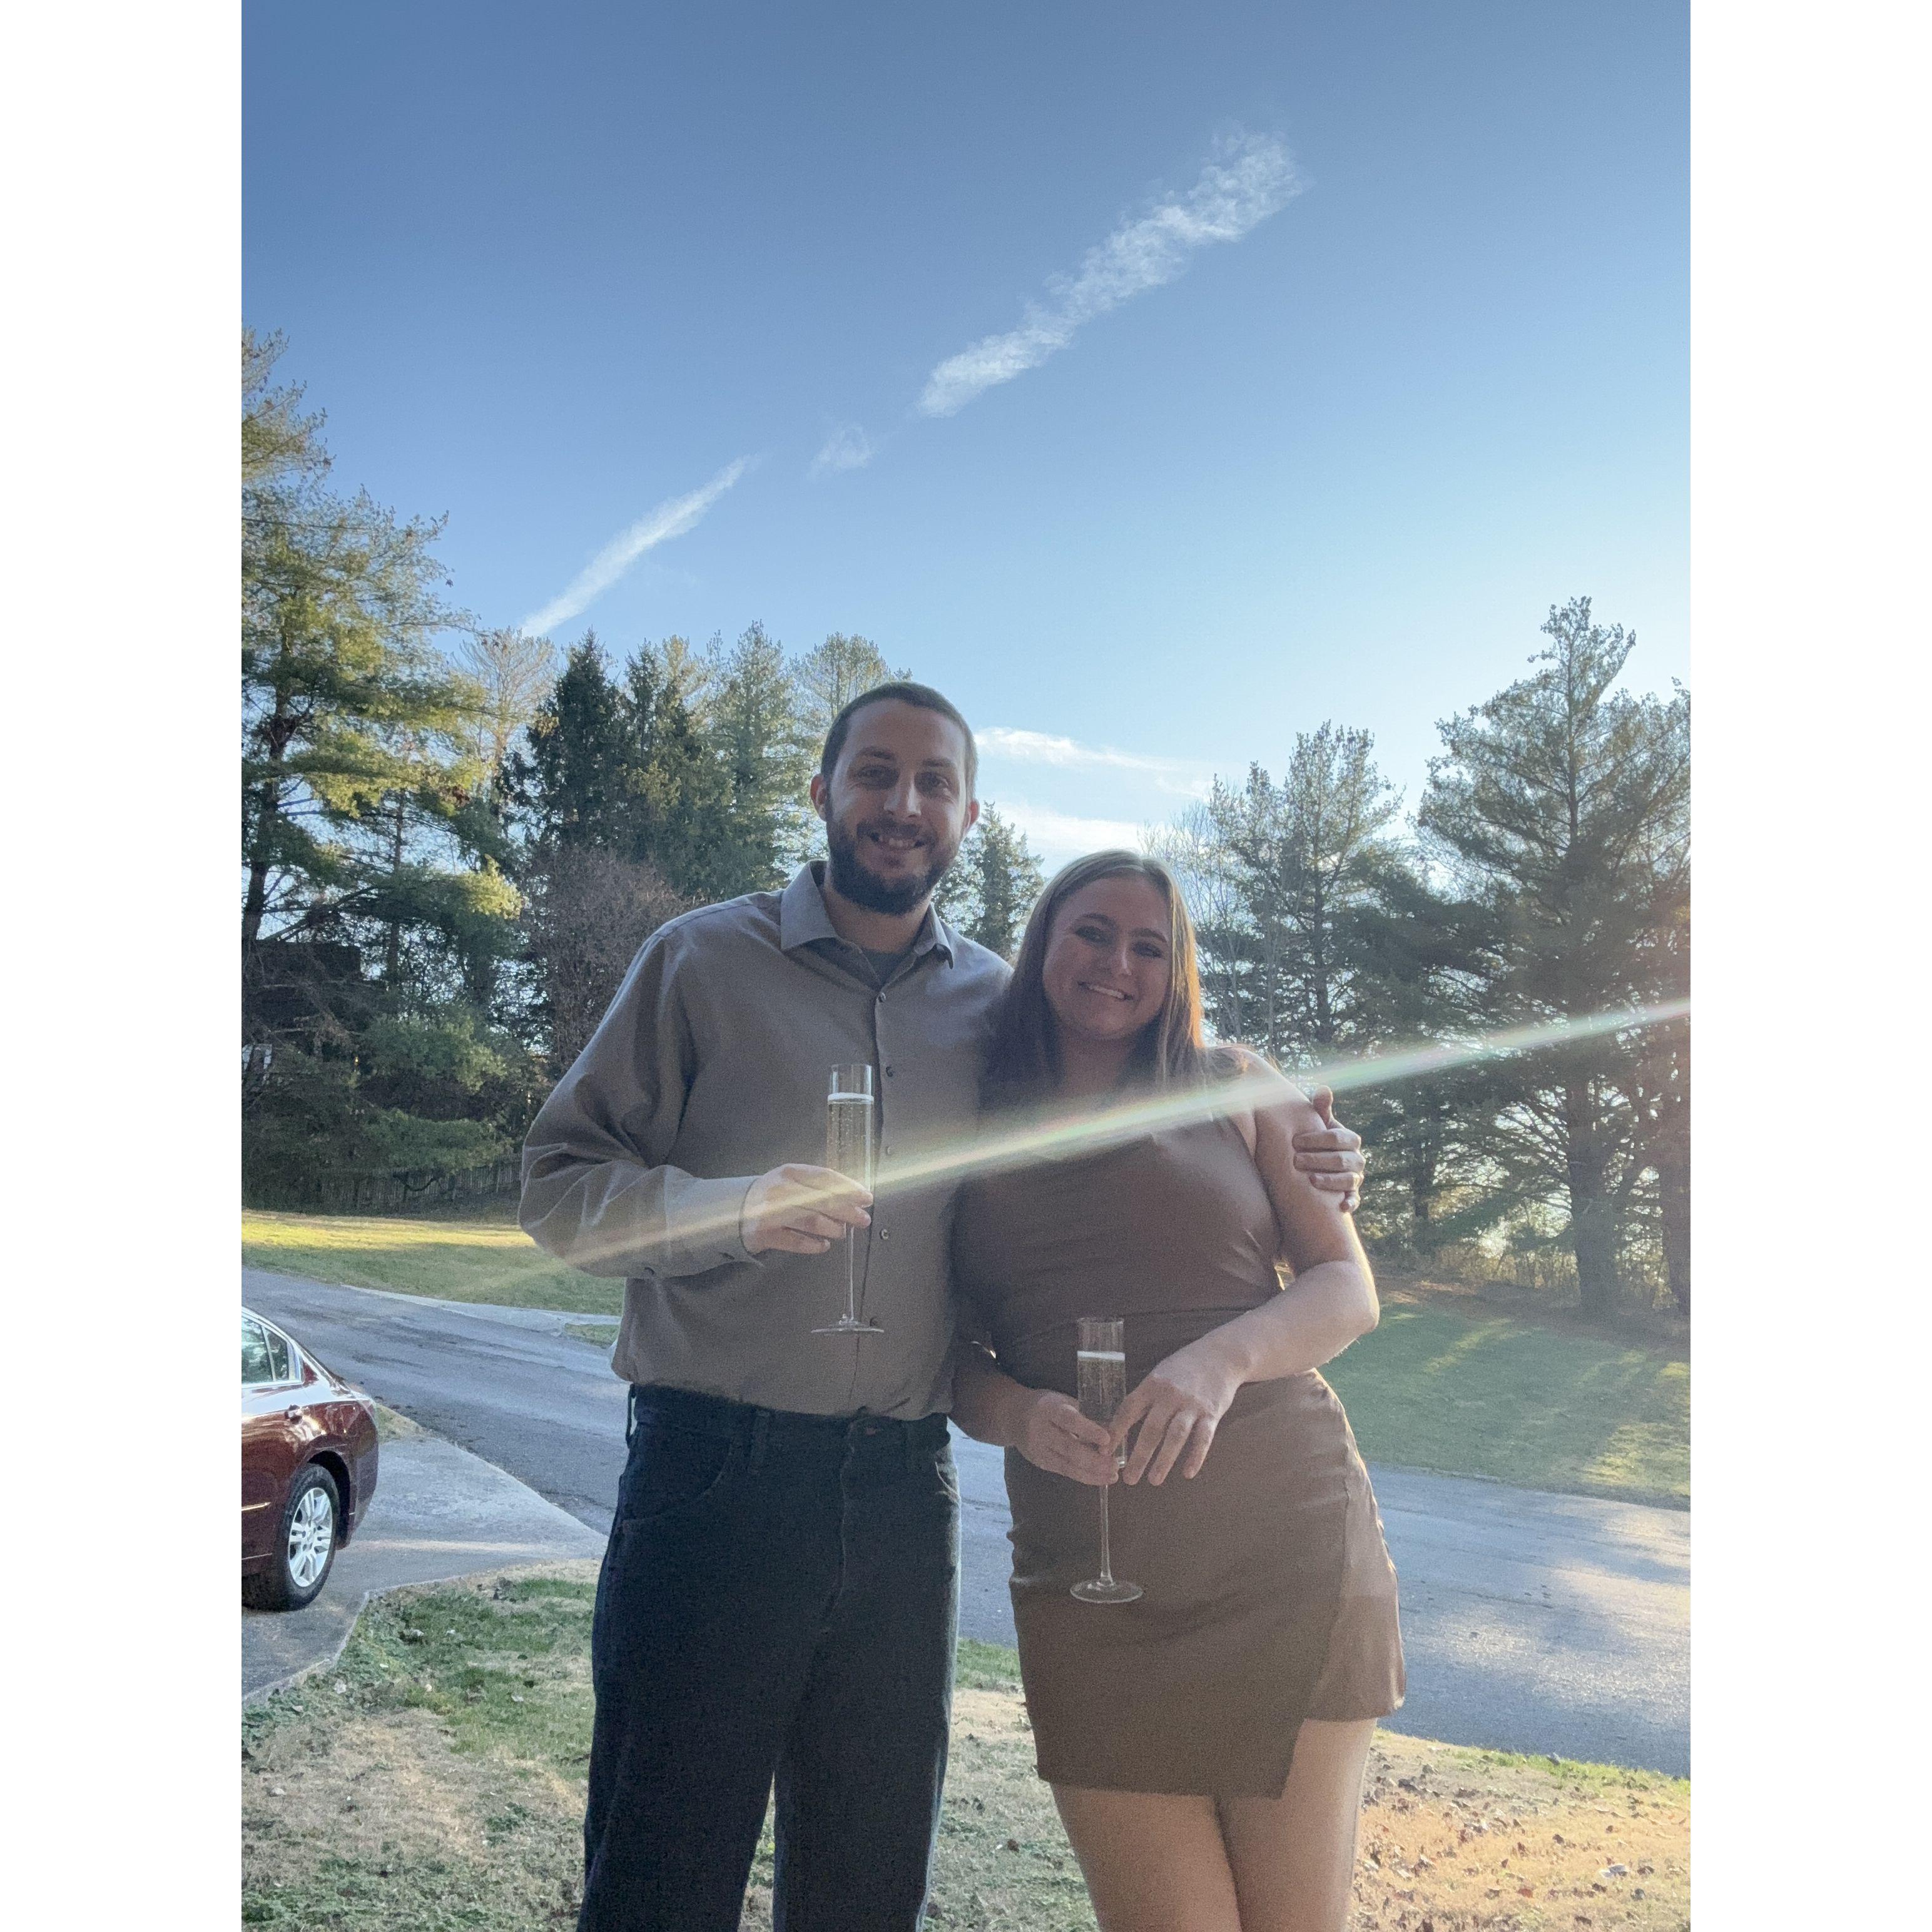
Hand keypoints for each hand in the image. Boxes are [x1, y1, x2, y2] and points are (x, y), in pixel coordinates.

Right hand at [741, 1164, 871, 1256]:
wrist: (732, 1209)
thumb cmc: (771, 1194)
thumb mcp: (791, 1180)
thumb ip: (817, 1185)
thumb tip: (853, 1196)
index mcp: (790, 1172)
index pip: (825, 1178)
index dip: (849, 1188)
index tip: (866, 1197)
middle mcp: (781, 1190)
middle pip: (821, 1200)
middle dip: (847, 1210)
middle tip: (863, 1219)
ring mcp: (771, 1213)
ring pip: (810, 1221)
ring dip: (832, 1227)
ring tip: (843, 1232)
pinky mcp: (764, 1234)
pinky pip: (794, 1242)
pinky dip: (812, 1245)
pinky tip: (823, 1246)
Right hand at [1016, 1390, 1117, 1485]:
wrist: (1013, 1416)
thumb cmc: (1046, 1405)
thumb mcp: (1063, 1400)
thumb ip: (1085, 1413)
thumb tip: (1114, 1427)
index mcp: (1049, 1409)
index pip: (1069, 1420)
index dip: (1087, 1430)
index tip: (1107, 1439)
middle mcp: (1041, 1431)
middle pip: (1068, 1448)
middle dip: (1093, 1460)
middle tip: (1114, 1465)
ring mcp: (1039, 1450)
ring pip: (1067, 1465)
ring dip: (1092, 1473)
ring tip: (1112, 1476)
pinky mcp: (1041, 1463)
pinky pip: (1064, 1471)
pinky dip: (1084, 1476)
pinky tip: (1100, 1479)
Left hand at [1110, 1343, 1242, 1486]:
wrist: (1220, 1355)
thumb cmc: (1184, 1367)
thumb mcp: (1159, 1375)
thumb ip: (1144, 1398)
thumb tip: (1121, 1424)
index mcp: (1152, 1385)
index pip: (1129, 1410)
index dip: (1116, 1431)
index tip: (1104, 1452)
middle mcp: (1170, 1395)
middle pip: (1151, 1429)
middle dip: (1139, 1456)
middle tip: (1129, 1480)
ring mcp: (1192, 1405)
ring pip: (1175, 1436)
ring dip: (1164, 1460)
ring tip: (1154, 1480)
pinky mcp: (1212, 1413)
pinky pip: (1203, 1438)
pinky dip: (1196, 1456)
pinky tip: (1188, 1473)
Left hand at [1293, 1085, 1363, 1212]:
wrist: (1322, 1165)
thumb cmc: (1319, 1141)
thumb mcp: (1320, 1125)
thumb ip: (1321, 1108)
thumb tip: (1323, 1088)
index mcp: (1350, 1140)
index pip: (1338, 1138)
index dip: (1317, 1139)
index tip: (1295, 1142)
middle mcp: (1357, 1159)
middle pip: (1342, 1159)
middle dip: (1319, 1160)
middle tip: (1296, 1161)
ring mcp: (1356, 1178)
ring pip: (1348, 1180)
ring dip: (1330, 1180)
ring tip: (1311, 1180)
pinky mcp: (1352, 1195)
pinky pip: (1355, 1200)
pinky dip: (1350, 1203)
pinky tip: (1340, 1206)